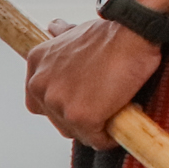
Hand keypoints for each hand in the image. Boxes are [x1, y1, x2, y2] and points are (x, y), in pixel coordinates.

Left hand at [23, 14, 163, 146]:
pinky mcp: (81, 118)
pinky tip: (119, 126)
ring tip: (112, 113)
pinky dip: (108, 138)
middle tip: (101, 106)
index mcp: (36, 63)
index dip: (63, 103)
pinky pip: (96, 139)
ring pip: (75, 131)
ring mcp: (59, 103)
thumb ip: (60, 38)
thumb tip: (54, 28)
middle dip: (79, 117)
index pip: (40, 100)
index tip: (81, 99)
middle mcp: (40, 84)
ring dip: (94, 128)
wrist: (132, 34)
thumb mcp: (75, 31)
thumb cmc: (109, 34)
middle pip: (57, 119)